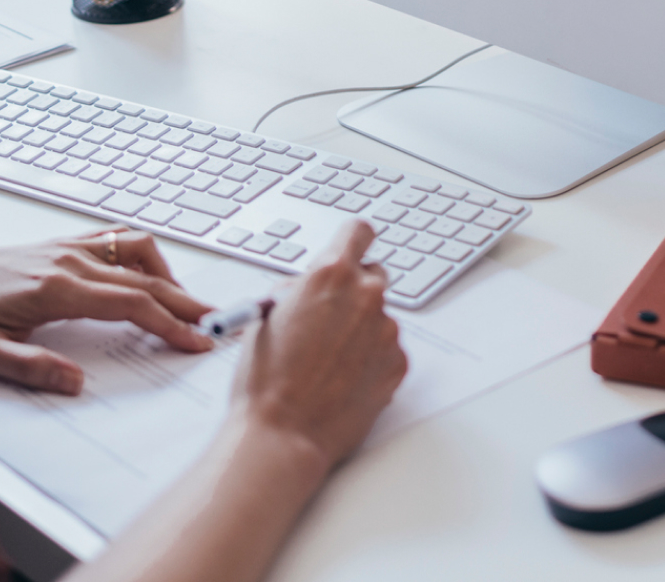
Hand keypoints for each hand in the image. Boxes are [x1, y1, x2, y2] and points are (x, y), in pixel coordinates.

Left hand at [0, 222, 212, 393]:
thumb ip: (29, 368)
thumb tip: (76, 383)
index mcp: (54, 288)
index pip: (130, 303)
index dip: (170, 323)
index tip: (199, 341)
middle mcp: (66, 259)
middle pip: (144, 276)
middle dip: (185, 301)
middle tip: (217, 323)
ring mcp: (64, 246)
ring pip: (135, 248)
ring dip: (167, 273)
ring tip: (184, 305)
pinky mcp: (58, 244)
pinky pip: (114, 238)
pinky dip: (142, 255)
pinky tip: (148, 275)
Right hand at [231, 221, 406, 469]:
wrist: (283, 432)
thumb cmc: (266, 377)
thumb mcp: (268, 314)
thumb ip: (299, 290)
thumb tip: (310, 287)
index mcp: (330, 274)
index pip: (358, 231)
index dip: (352, 240)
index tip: (350, 248)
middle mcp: (365, 295)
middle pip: (373, 273)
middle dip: (354, 289)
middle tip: (330, 317)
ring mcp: (385, 330)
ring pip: (378, 316)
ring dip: (360, 328)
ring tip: (328, 360)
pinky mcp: (397, 363)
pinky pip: (387, 349)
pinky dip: (370, 359)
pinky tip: (343, 378)